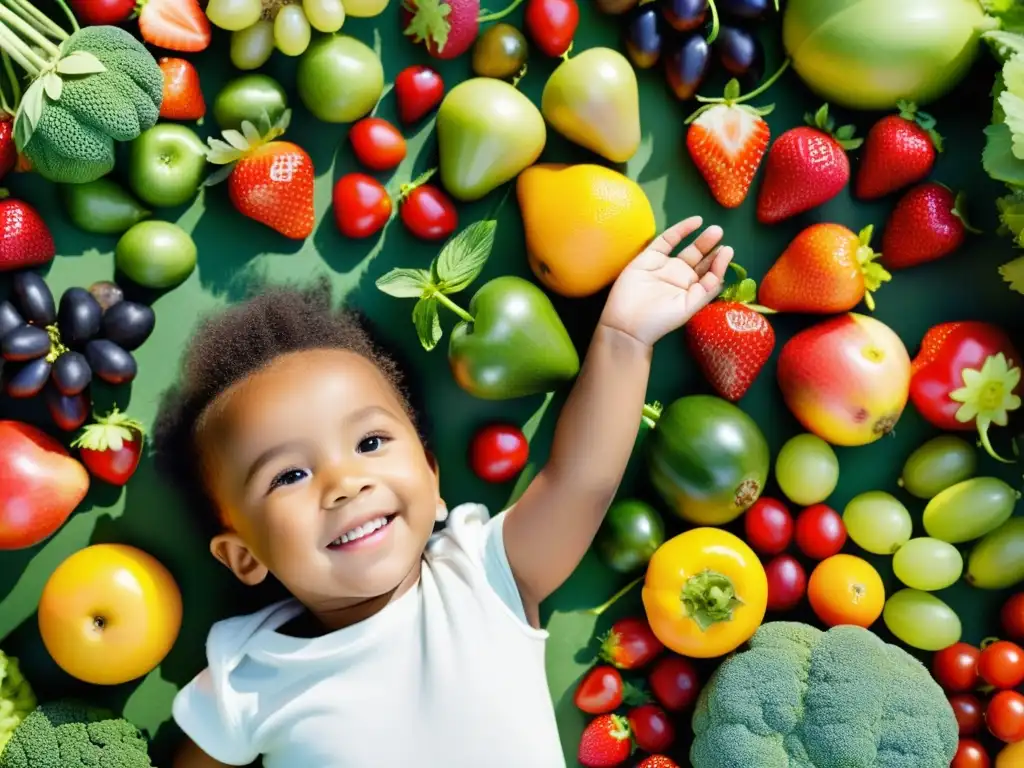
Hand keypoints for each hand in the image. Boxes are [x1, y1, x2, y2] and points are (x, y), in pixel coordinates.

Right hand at [599, 216, 732, 347]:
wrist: (627, 322)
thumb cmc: (660, 319)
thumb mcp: (688, 307)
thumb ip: (706, 289)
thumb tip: (721, 271)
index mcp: (691, 291)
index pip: (709, 274)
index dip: (719, 263)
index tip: (727, 251)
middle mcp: (681, 277)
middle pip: (700, 259)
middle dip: (711, 247)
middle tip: (720, 233)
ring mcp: (666, 265)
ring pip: (688, 248)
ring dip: (702, 239)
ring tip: (715, 230)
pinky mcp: (650, 256)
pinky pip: (668, 240)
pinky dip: (682, 230)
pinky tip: (696, 222)